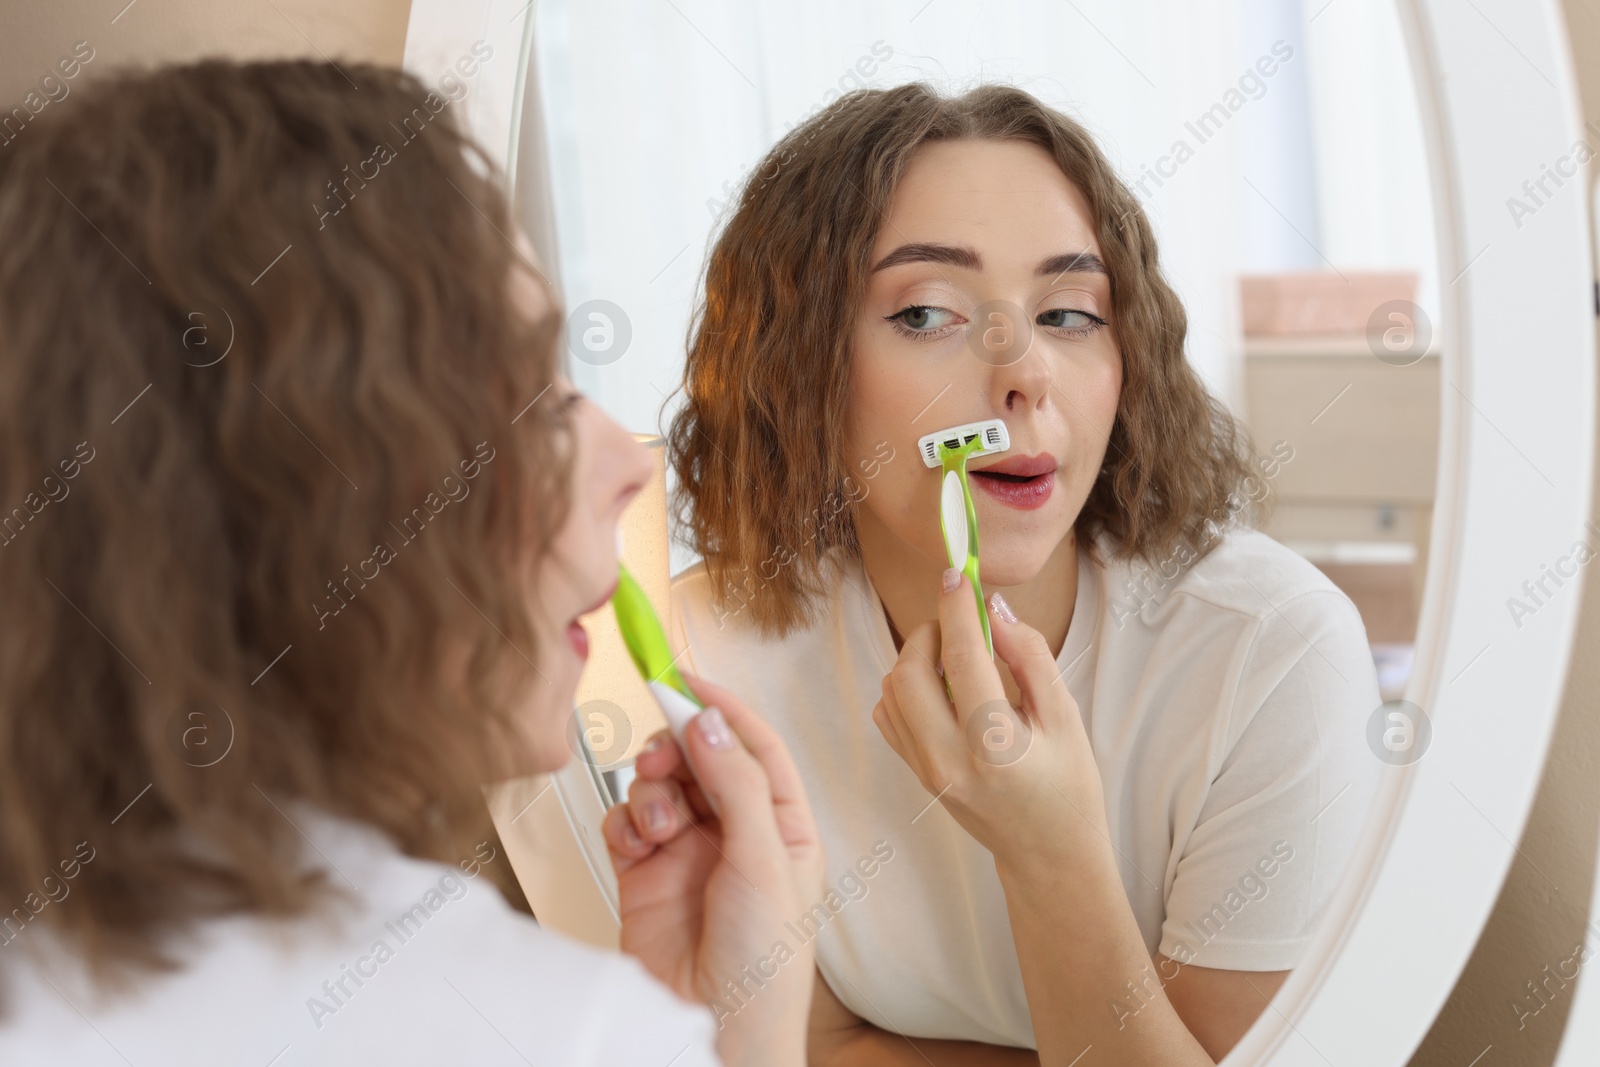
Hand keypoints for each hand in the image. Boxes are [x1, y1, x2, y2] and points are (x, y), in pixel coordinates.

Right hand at [602, 672, 825, 1066]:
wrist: (715, 1027)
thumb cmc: (763, 964)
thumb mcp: (764, 860)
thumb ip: (737, 784)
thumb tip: (709, 723)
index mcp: (782, 823)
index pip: (753, 745)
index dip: (721, 707)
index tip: (684, 676)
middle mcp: (735, 831)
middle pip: (699, 758)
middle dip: (676, 749)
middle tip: (663, 758)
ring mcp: (688, 851)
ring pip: (660, 785)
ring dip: (651, 791)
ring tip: (657, 822)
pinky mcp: (646, 872)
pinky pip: (627, 821)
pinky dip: (626, 822)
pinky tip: (637, 845)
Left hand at [872, 571, 1108, 878]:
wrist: (1048, 855)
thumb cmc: (1068, 788)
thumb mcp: (1066, 717)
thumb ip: (1030, 657)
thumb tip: (995, 608)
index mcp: (995, 747)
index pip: (963, 659)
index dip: (957, 610)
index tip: (957, 577)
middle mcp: (949, 761)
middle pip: (909, 672)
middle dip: (929, 633)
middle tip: (960, 623)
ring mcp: (926, 772)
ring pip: (891, 692)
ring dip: (916, 659)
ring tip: (956, 658)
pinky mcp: (915, 775)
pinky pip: (890, 716)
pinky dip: (906, 688)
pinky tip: (943, 687)